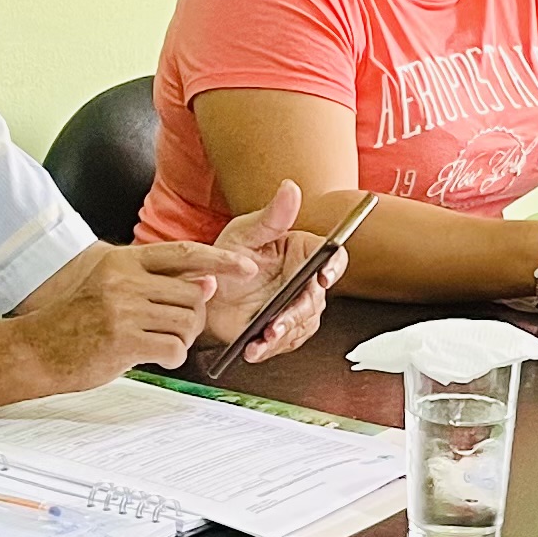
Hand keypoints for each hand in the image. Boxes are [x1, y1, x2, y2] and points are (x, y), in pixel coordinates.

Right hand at [23, 241, 246, 390]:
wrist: (37, 349)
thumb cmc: (78, 321)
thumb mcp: (114, 288)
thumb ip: (158, 283)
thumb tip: (208, 282)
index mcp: (123, 262)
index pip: (184, 253)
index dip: (220, 259)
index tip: (246, 267)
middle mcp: (124, 281)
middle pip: (194, 294)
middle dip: (194, 317)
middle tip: (174, 329)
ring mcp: (123, 310)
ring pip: (188, 323)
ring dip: (182, 340)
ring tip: (159, 343)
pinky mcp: (123, 341)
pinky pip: (174, 349)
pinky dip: (172, 357)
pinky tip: (154, 357)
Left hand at [201, 182, 329, 359]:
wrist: (204, 293)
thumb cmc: (226, 258)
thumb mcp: (244, 233)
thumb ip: (271, 216)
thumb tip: (290, 187)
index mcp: (302, 251)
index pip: (332, 257)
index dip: (333, 267)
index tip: (323, 277)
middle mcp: (305, 280)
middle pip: (316, 297)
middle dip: (298, 312)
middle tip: (278, 321)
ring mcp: (296, 306)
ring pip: (303, 323)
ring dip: (284, 333)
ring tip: (263, 338)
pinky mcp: (284, 330)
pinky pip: (286, 342)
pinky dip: (269, 347)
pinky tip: (255, 348)